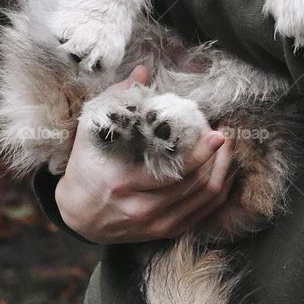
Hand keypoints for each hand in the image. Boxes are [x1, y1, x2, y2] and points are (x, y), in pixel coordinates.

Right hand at [54, 65, 233, 243]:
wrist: (76, 214)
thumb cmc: (86, 166)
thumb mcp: (93, 131)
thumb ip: (117, 100)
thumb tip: (141, 71)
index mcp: (122, 182)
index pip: (173, 171)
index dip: (201, 153)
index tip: (216, 133)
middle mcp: (139, 209)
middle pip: (195, 186)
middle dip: (217, 159)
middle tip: (224, 136)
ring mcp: (153, 225)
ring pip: (203, 201)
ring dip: (222, 174)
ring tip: (227, 150)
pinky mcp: (162, 233)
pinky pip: (201, 215)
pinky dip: (218, 194)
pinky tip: (224, 174)